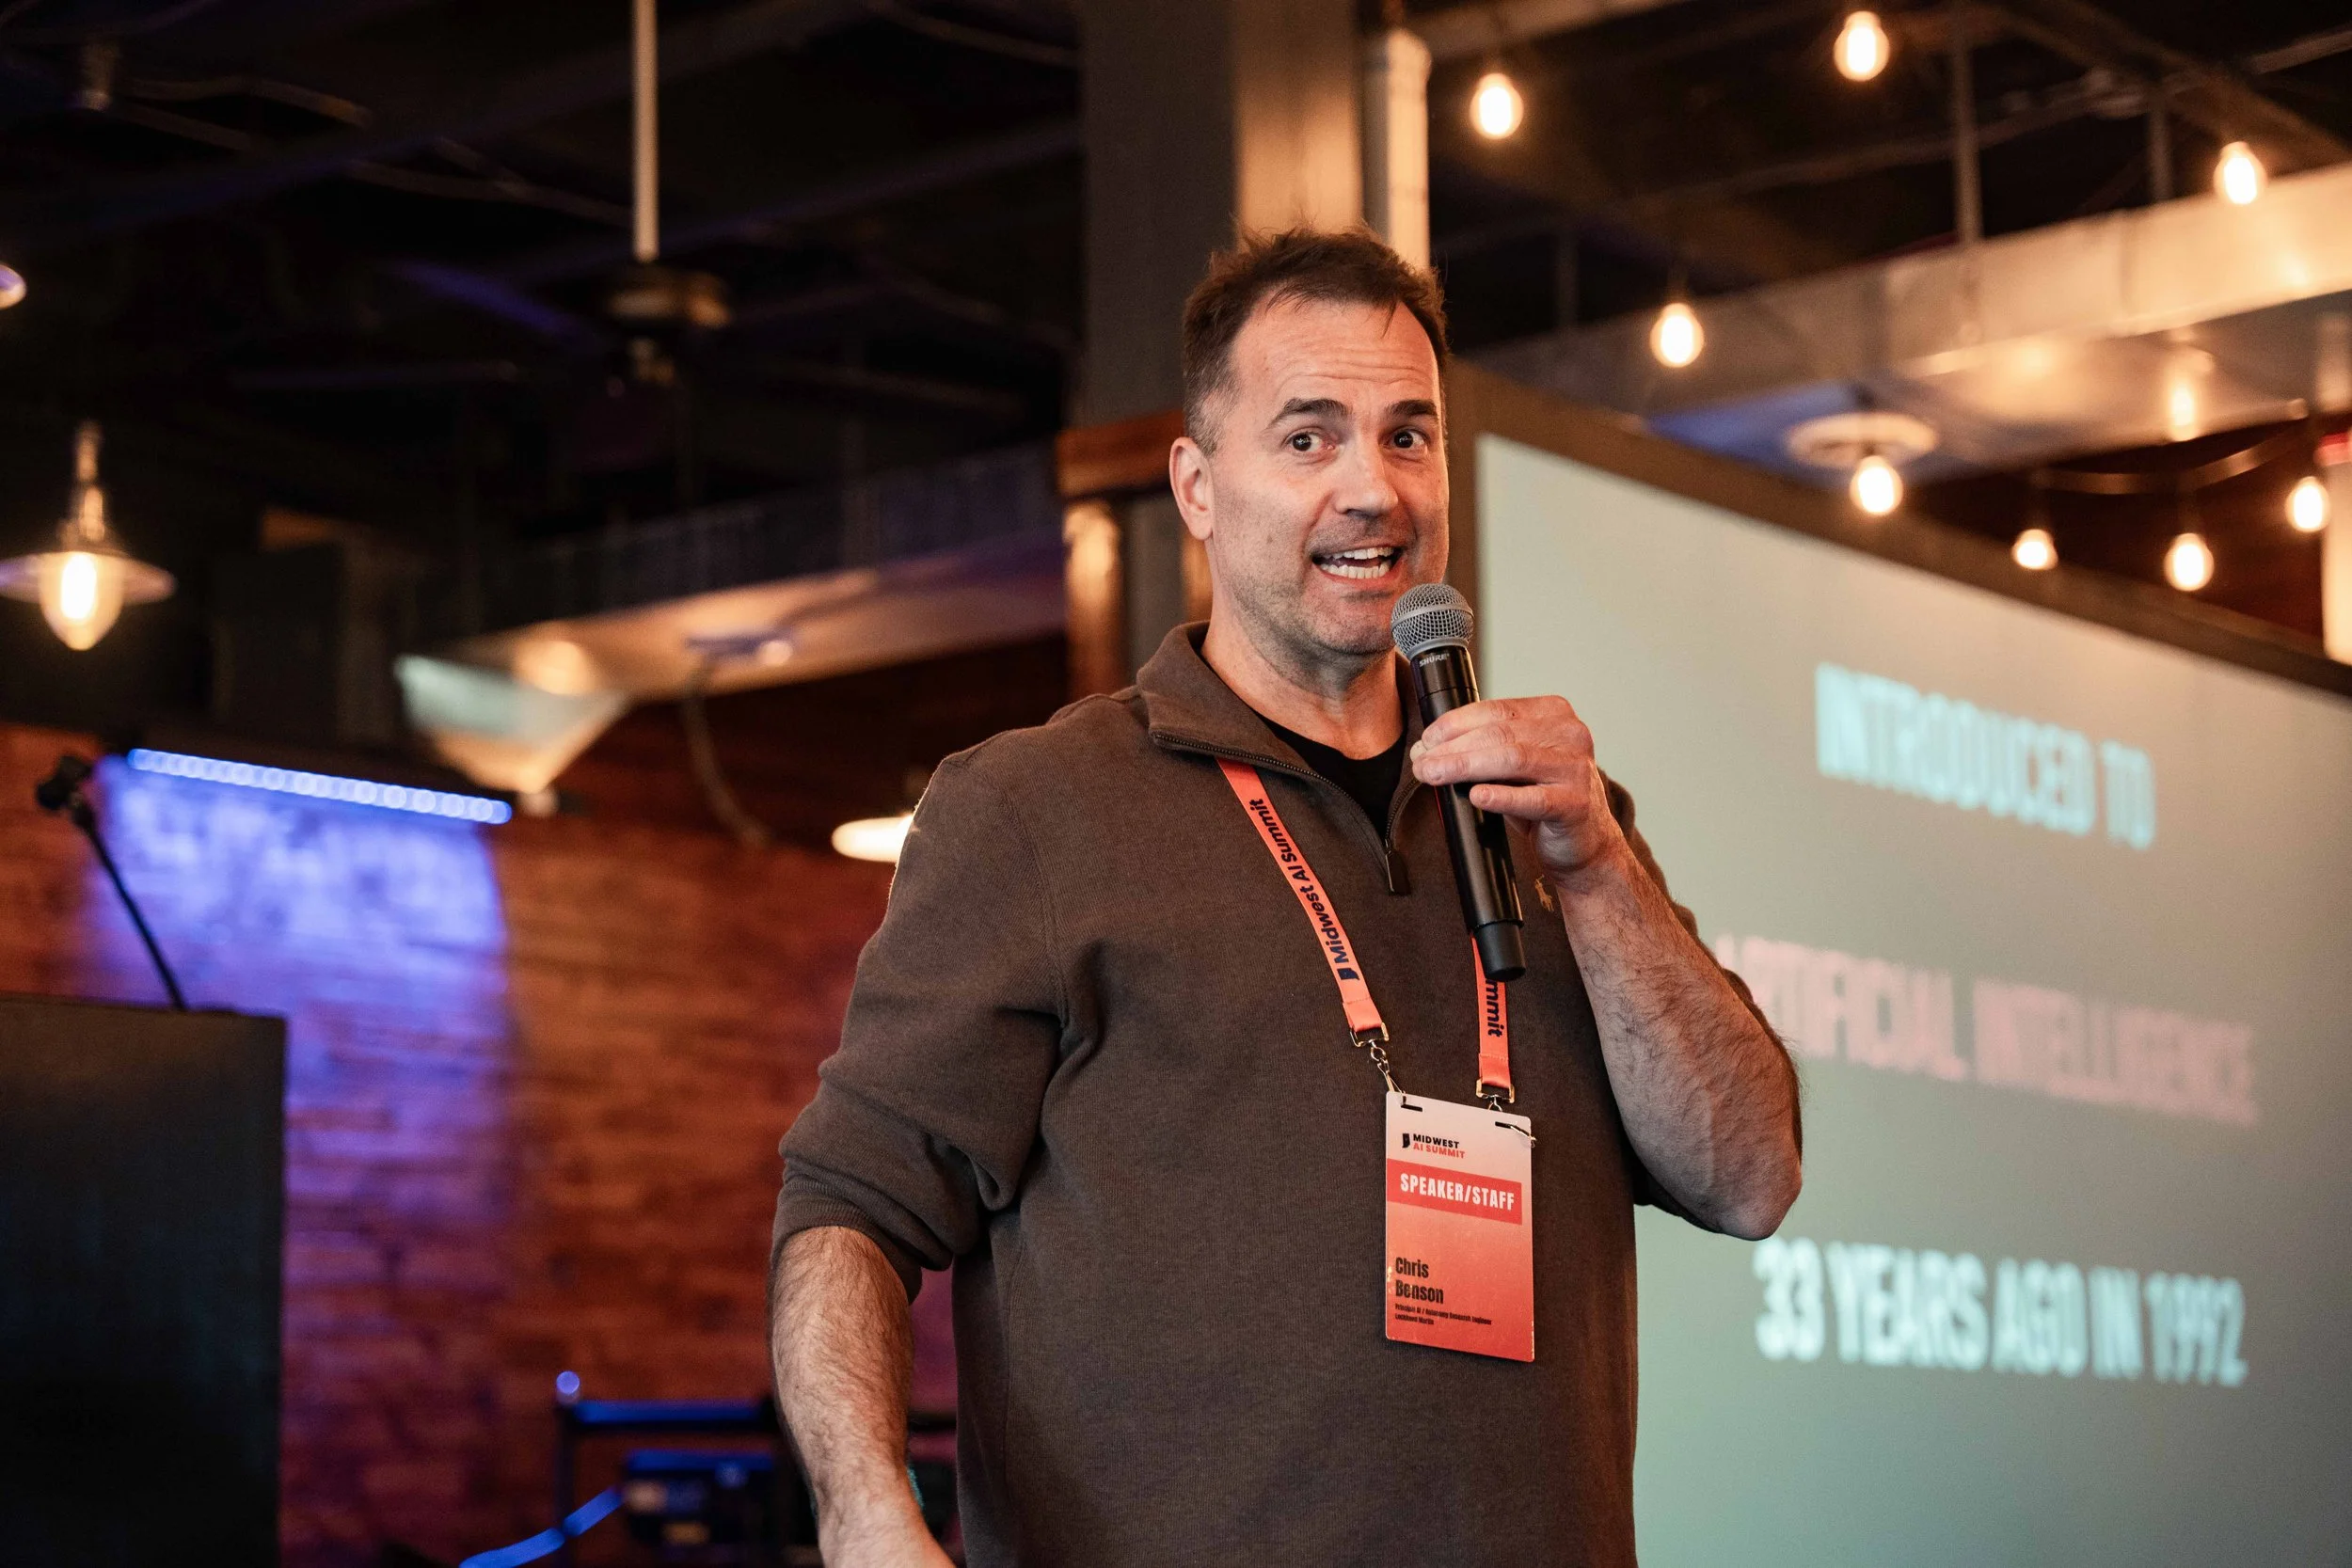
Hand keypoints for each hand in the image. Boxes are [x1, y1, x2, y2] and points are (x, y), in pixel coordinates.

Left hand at [1409, 696, 1629, 888]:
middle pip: (1499, 734)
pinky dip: (1500, 796)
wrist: (1583, 843)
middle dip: (1452, 748)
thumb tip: (1428, 749)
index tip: (1426, 740)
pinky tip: (1477, 796)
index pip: (1496, 709)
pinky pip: (1532, 799)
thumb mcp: (1514, 764)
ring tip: (1434, 776)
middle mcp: (1569, 734)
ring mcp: (1575, 768)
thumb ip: (1483, 748)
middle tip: (1422, 763)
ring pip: (1512, 759)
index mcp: (1553, 713)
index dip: (1454, 723)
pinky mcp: (1575, 804)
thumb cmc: (1543, 797)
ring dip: (1465, 767)